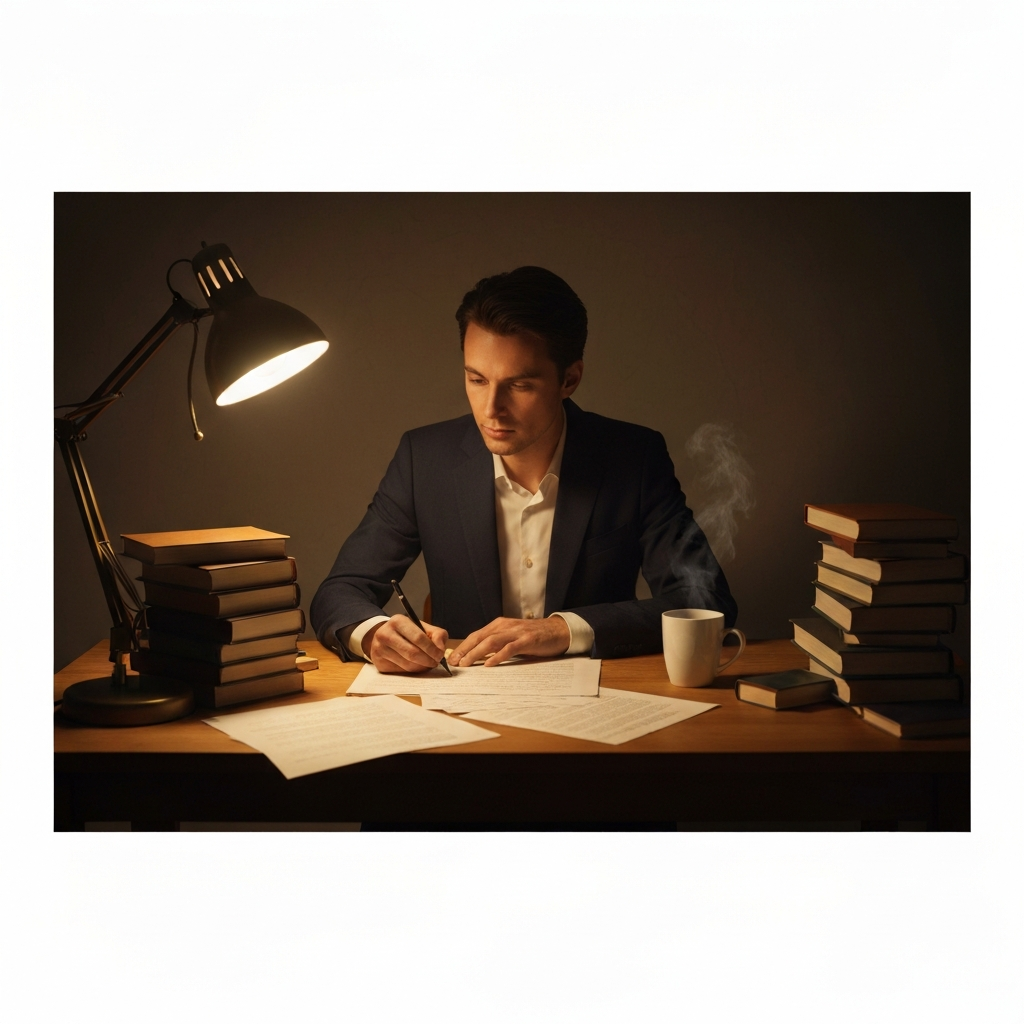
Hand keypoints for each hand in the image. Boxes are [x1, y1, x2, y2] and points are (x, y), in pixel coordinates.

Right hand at [364, 615, 448, 673]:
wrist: (384, 637)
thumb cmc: (408, 632)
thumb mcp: (422, 627)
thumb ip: (437, 634)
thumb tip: (440, 648)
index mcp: (398, 621)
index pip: (418, 637)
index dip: (432, 649)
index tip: (440, 655)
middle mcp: (385, 634)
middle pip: (412, 653)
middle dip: (428, 660)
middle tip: (435, 663)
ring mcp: (379, 649)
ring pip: (407, 665)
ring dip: (422, 667)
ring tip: (427, 664)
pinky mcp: (379, 663)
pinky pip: (401, 672)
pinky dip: (412, 671)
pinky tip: (416, 666)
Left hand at [449, 616, 570, 666]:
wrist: (558, 631)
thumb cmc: (534, 636)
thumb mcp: (512, 637)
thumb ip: (497, 644)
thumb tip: (479, 657)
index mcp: (500, 625)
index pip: (476, 635)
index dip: (463, 646)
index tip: (452, 658)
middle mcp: (505, 626)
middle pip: (480, 637)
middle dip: (465, 650)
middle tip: (454, 662)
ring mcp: (516, 632)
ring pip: (491, 642)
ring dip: (476, 653)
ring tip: (466, 663)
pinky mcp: (527, 640)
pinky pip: (510, 648)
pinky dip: (498, 656)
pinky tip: (489, 664)